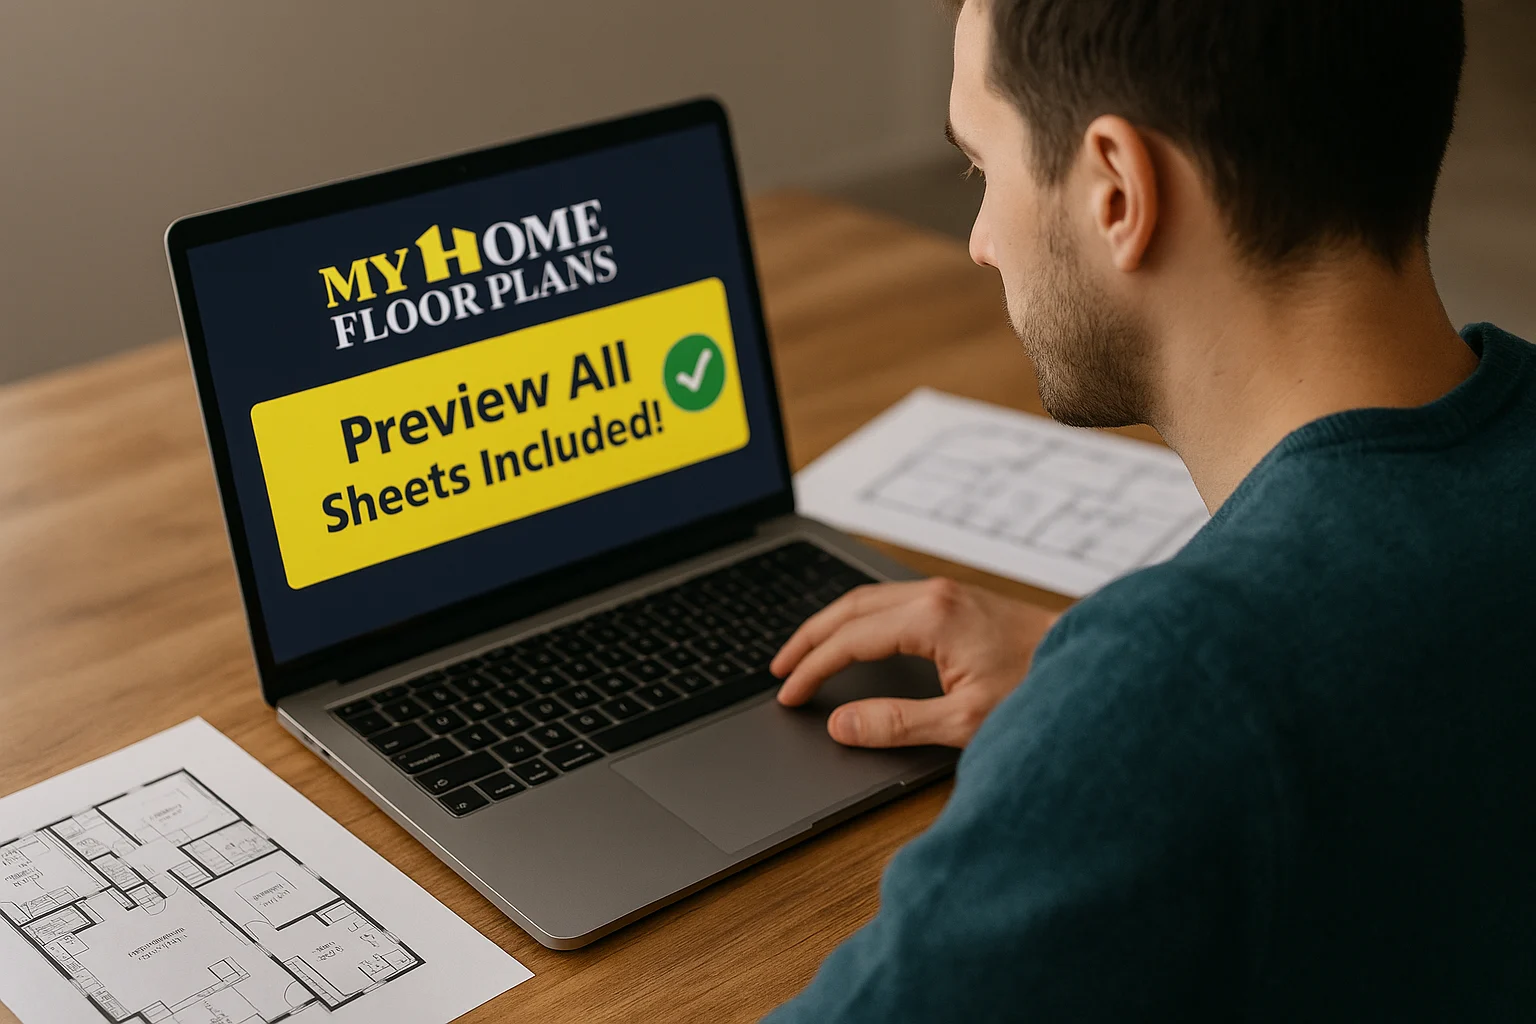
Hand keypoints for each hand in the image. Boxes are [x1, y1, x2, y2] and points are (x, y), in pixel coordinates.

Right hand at [771, 578, 1059, 748]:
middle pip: (848, 607)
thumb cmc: (1039, 691)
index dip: (812, 669)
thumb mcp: (964, 721)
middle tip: (777, 669)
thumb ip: (895, 723)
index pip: (848, 640)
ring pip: (867, 598)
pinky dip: (858, 618)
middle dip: (807, 638)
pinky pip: (889, 599)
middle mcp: (934, 595)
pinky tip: (854, 637)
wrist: (1098, 665)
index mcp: (930, 617)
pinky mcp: (959, 599)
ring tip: (804, 653)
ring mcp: (947, 593)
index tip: (789, 695)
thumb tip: (841, 724)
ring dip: (830, 624)